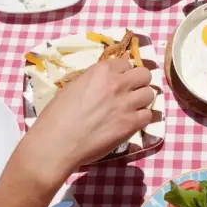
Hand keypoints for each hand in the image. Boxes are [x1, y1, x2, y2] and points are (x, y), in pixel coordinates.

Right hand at [18, 59, 153, 185]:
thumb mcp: (73, 87)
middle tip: (130, 93)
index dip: (123, 73)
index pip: (125, 63)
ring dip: (142, 100)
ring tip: (132, 108)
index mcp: (100, 71)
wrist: (57, 143)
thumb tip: (105, 83)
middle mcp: (117, 83)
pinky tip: (131, 122)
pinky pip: (148, 115)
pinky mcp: (131, 123)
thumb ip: (94, 81)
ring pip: (150, 93)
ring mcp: (126, 103)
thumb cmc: (57, 116)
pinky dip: (141, 118)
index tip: (119, 81)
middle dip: (139, 82)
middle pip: (144, 74)